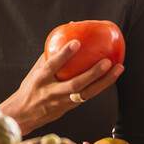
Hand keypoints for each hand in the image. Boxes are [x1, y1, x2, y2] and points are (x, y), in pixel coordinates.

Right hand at [1, 39, 122, 136]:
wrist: (24, 114)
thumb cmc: (32, 86)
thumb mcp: (36, 70)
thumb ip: (50, 53)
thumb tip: (69, 29)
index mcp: (40, 79)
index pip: (52, 66)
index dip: (64, 54)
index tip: (76, 42)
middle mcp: (52, 92)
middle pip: (75, 84)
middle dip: (93, 73)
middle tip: (107, 61)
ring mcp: (63, 102)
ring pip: (87, 94)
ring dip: (104, 82)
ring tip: (119, 68)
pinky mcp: (71, 107)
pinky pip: (89, 96)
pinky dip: (102, 85)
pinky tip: (113, 76)